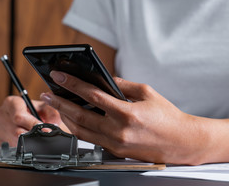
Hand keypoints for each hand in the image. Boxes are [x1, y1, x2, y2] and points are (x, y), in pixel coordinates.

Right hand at [0, 96, 67, 146]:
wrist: (28, 119)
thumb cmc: (36, 112)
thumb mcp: (46, 108)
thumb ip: (52, 113)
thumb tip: (53, 123)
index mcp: (11, 102)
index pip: (19, 116)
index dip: (33, 124)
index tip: (44, 129)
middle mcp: (1, 114)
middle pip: (16, 130)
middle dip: (32, 135)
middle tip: (43, 136)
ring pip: (13, 140)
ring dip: (27, 142)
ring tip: (35, 138)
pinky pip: (9, 147)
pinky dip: (21, 147)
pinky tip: (26, 141)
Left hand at [40, 71, 209, 164]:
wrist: (181, 142)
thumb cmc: (167, 116)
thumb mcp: (147, 92)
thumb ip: (122, 85)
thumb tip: (103, 78)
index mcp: (127, 113)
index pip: (92, 96)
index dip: (72, 84)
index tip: (59, 76)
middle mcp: (119, 131)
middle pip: (80, 116)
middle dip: (60, 103)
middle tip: (47, 93)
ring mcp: (116, 144)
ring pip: (82, 131)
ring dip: (65, 117)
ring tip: (56, 105)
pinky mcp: (116, 152)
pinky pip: (91, 139)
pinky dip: (78, 128)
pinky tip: (73, 118)